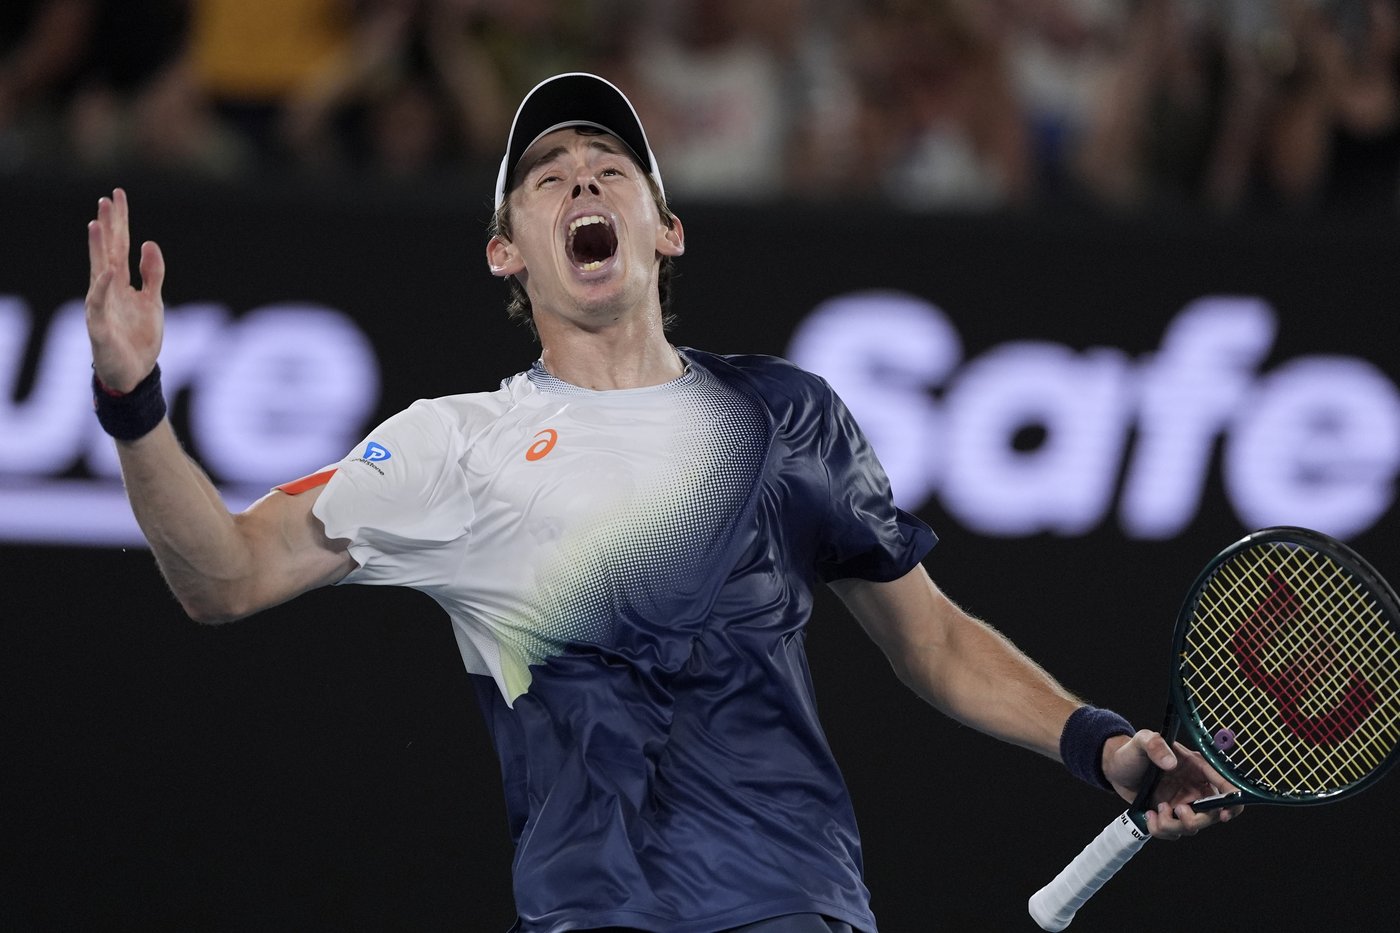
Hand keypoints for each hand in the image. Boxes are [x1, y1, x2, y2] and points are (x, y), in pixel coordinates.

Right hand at [86, 188, 164, 392]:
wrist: (133, 374)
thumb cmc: (139, 336)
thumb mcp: (153, 301)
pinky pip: (99, 304)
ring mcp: (101, 305)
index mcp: (120, 281)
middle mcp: (107, 288)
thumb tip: (150, 243)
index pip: (120, 245)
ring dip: (97, 249)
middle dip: (108, 226)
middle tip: (106, 198)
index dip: (120, 221)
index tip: (118, 194)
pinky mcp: (99, 326)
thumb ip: (152, 274)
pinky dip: (103, 287)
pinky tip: (108, 270)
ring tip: (97, 224)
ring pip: (98, 271)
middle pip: (107, 251)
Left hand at [1102, 730, 1244, 839]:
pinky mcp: (1169, 815)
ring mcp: (1183, 803)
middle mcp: (1194, 788)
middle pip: (1212, 814)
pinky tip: (1149, 815)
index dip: (1231, 801)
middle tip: (1178, 810)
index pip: (1224, 785)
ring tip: (1156, 809)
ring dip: (1173, 825)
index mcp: (1197, 768)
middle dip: (1197, 819)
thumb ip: (1155, 744)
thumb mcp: (1141, 741)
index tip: (1224, 813)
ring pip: (1192, 827)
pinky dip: (1161, 829)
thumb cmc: (1132, 751)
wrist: (1115, 767)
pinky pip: (1173, 832)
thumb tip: (1171, 763)